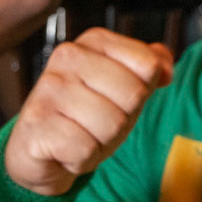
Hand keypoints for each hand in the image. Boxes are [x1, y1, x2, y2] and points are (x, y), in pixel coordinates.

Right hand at [3, 29, 172, 196]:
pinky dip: (82, 160)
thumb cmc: (83, 115)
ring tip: (82, 135)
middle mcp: (68, 57)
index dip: (141, 92)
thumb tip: (166, 69)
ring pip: (112, 125)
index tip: (117, 98)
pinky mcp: (36, 125)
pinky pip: (86, 150)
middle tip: (98, 123)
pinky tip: (66, 151)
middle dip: (123, 121)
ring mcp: (48, 89)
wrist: (36, 150)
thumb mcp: (122, 87)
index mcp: (94, 41)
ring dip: (102, 143)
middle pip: (133, 96)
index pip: (148, 65)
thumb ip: (149, 68)